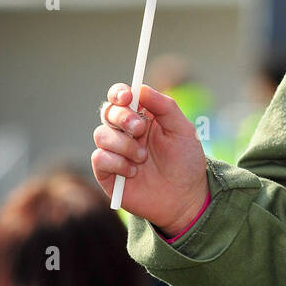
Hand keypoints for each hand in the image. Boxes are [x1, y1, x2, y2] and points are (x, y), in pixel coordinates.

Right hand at [91, 83, 208, 235]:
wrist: (185, 197)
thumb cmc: (185, 161)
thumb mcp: (183, 129)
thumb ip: (164, 106)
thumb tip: (140, 88)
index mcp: (142, 117)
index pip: (121, 97)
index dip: (119, 93)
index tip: (127, 97)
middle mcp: (125, 132)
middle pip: (107, 112)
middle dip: (122, 117)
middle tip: (140, 130)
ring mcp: (115, 152)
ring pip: (101, 135)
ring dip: (124, 144)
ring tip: (143, 158)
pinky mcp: (107, 174)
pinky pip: (99, 159)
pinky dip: (117, 163)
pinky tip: (133, 172)